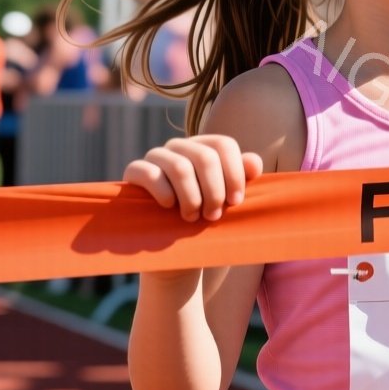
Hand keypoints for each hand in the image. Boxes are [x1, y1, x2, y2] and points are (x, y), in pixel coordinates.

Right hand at [123, 134, 263, 222]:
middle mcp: (180, 146)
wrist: (173, 244)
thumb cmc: (204, 217)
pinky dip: (164, 193)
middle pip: (204, 157)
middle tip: (214, 216)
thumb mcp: (226, 200)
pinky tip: (170, 208)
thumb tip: (253, 163)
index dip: (234, 174)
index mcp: (204, 147)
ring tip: (193, 218)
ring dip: (191, 198)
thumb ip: (241, 178)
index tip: (236, 202)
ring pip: (180, 167)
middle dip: (214, 191)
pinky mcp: (134, 172)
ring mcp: (156, 157)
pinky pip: (149, 173)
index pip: (223, 144)